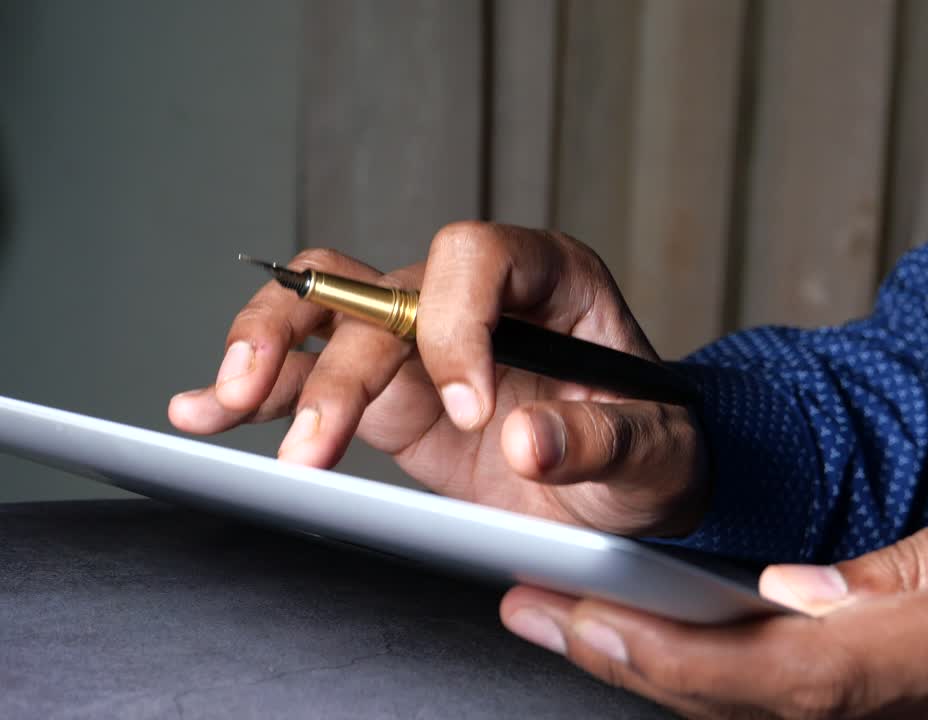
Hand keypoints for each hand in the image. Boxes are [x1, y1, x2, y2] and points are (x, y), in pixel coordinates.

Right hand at [168, 222, 707, 536]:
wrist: (627, 490)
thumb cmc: (651, 449)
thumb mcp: (654, 451)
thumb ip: (603, 440)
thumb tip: (526, 438)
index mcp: (551, 278)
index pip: (478, 256)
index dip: (460, 325)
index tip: (475, 412)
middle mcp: (475, 299)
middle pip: (382, 289)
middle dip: (341, 356)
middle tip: (321, 436)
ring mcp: (423, 344)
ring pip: (325, 315)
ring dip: (273, 358)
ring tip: (227, 405)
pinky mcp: (391, 396)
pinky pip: (312, 377)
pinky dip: (259, 393)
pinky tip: (206, 410)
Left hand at [500, 452, 927, 717]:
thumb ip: (916, 560)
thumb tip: (795, 596)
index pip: (805, 676)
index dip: (682, 658)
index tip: (588, 616)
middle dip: (637, 668)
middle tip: (539, 606)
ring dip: (671, 681)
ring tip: (579, 617)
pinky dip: (735, 695)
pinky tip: (678, 651)